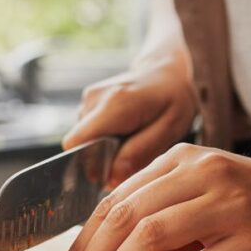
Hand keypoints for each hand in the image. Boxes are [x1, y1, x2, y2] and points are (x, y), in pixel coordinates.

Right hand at [63, 56, 196, 187]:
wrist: (167, 72)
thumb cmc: (173, 100)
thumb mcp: (169, 129)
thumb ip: (139, 153)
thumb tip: (111, 179)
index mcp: (114, 104)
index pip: (77, 144)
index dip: (89, 165)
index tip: (111, 174)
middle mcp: (94, 99)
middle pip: (80, 146)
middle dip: (101, 160)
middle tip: (131, 156)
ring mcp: (88, 99)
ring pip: (84, 141)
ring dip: (104, 150)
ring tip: (132, 139)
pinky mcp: (88, 103)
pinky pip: (89, 133)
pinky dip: (104, 140)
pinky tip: (125, 132)